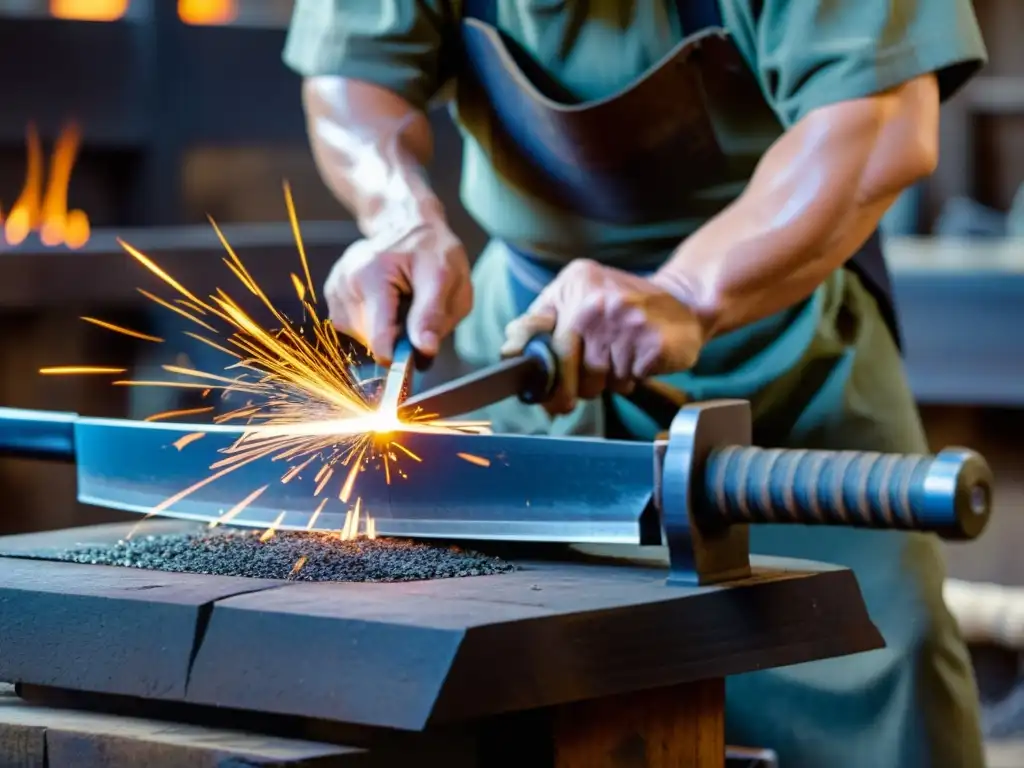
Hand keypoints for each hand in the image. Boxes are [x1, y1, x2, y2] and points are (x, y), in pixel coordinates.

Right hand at [324, 222, 472, 364]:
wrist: (407, 224)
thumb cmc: (432, 250)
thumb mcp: (447, 277)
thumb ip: (433, 316)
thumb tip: (424, 352)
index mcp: (374, 275)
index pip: (379, 337)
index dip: (399, 358)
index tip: (416, 362)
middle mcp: (347, 280)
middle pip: (371, 341)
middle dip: (398, 339)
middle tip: (416, 314)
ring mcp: (337, 286)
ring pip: (361, 338)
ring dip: (386, 331)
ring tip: (401, 304)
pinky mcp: (332, 293)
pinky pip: (353, 328)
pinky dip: (373, 324)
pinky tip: (385, 303)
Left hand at [501, 259, 704, 414]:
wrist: (683, 303)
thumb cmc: (621, 307)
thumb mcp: (578, 297)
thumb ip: (542, 320)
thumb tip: (509, 348)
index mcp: (573, 284)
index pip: (535, 330)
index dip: (528, 360)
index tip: (526, 380)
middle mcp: (595, 300)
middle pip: (563, 366)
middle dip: (568, 387)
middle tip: (576, 391)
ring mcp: (625, 320)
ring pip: (595, 380)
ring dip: (606, 381)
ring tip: (621, 358)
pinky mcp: (651, 344)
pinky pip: (626, 382)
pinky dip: (631, 379)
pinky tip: (639, 360)